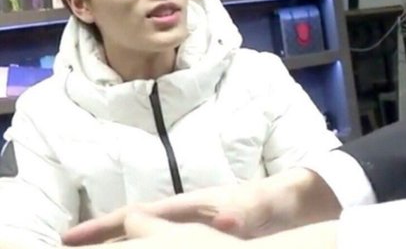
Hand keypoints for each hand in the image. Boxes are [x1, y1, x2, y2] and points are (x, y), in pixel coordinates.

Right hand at [62, 168, 340, 245]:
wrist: (300, 198)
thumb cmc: (281, 199)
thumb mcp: (267, 205)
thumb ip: (246, 211)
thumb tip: (221, 221)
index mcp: (196, 204)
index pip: (141, 214)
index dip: (106, 226)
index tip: (71, 239)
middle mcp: (190, 212)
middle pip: (136, 222)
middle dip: (103, 235)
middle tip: (68, 246)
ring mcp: (198, 224)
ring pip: (150, 234)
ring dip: (120, 244)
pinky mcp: (210, 235)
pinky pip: (169, 242)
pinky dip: (148, 246)